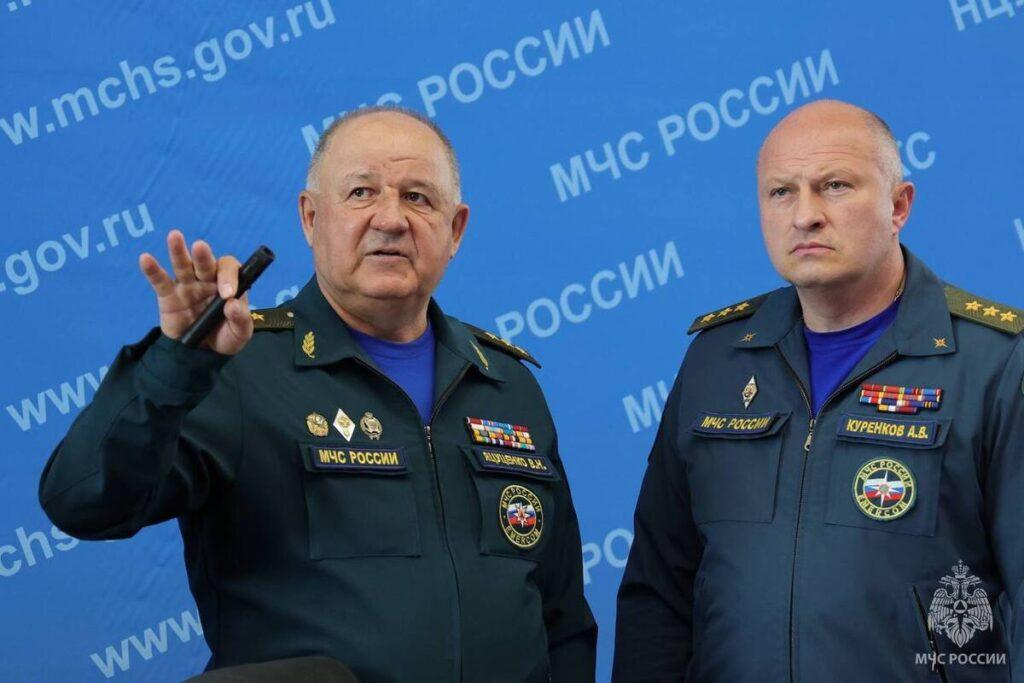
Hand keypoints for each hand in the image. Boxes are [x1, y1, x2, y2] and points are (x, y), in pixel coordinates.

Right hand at [139, 230, 253, 354]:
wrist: (202, 353)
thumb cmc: (225, 336)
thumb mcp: (240, 333)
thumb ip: (240, 320)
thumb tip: (233, 305)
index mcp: (228, 285)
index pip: (229, 270)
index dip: (229, 277)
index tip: (227, 294)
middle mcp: (207, 280)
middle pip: (205, 263)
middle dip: (203, 256)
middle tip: (200, 247)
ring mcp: (187, 286)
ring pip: (182, 266)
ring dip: (178, 252)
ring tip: (175, 236)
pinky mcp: (168, 295)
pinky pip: (160, 281)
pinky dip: (152, 270)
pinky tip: (145, 259)